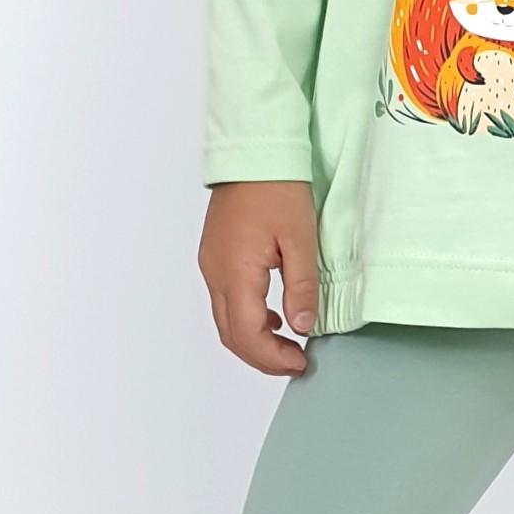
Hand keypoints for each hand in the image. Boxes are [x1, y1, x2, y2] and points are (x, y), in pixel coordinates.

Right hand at [198, 180, 321, 374]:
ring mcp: (211, 265)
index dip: (273, 358)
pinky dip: (246, 318)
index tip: (300, 362)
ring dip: (253, 339)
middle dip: (262, 357)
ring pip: (225, 320)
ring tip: (287, 343)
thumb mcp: (301, 239)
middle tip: (294, 361)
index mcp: (235, 272)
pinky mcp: (214, 256)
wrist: (254, 151)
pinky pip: (225, 300)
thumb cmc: (278, 187)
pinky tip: (272, 315)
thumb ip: (302, 287)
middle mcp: (215, 273)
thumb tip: (302, 326)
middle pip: (231, 335)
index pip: (248, 335)